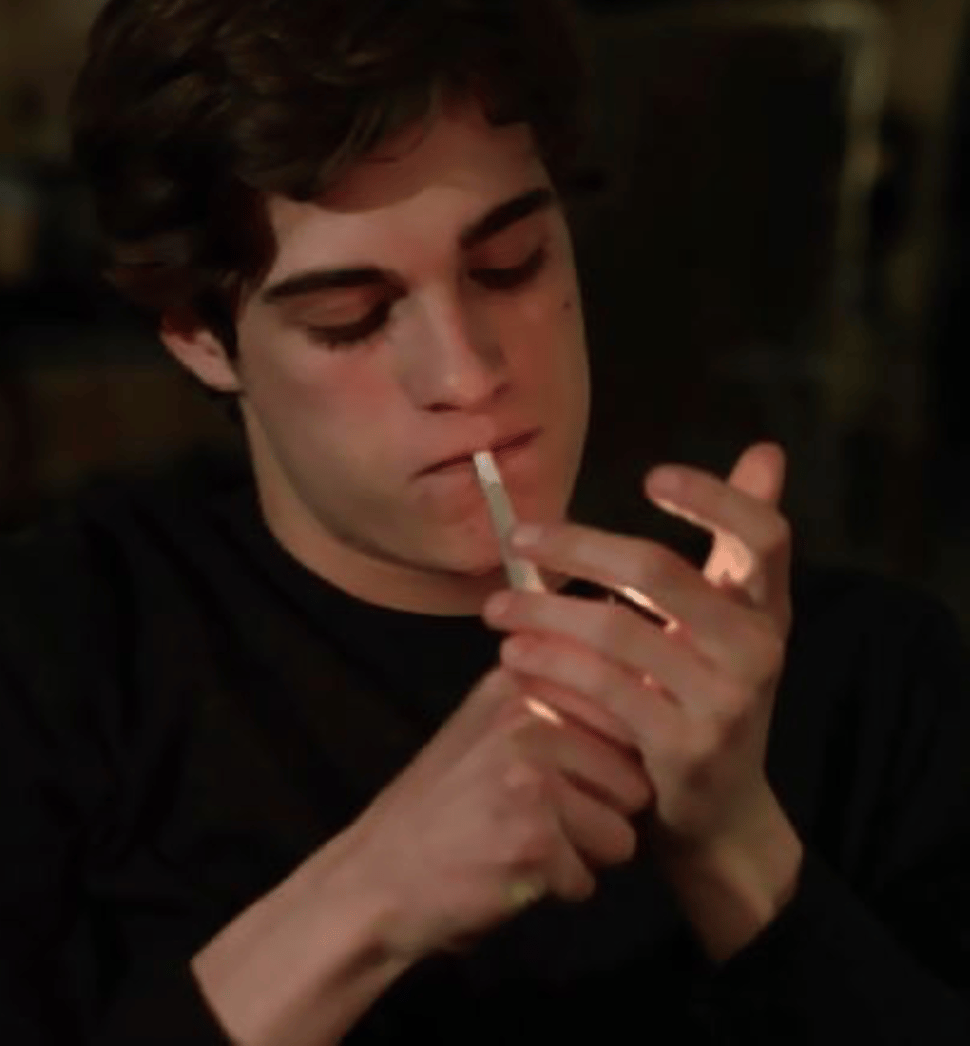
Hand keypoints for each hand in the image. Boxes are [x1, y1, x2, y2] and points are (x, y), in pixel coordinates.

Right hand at [341, 666, 652, 962]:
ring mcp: (529, 775)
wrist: (376, 875)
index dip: (610, 758)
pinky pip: (589, 877)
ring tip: (525, 845)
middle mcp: (525, 718)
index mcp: (517, 683)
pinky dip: (557, 888)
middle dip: (600, 811)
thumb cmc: (442, 807)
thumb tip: (644, 695)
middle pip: (632, 777)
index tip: (564, 778)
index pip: (621, 710)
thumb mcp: (486, 728)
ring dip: (583, 853)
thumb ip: (553, 705)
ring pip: (620, 832)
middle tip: (538, 820)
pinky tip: (510, 873)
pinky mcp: (534, 837)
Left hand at [482, 442, 791, 858]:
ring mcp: (724, 700)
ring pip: (614, 630)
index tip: (650, 476)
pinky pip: (599, 688)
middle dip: (576, 547)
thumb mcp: (732, 618)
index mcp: (765, 607)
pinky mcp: (682, 745)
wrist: (720, 810)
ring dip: (542, 610)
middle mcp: (757, 648)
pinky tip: (514, 657)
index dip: (714, 499)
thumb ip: (734, 543)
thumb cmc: (710, 692)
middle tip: (517, 537)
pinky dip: (549, 666)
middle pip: (657, 571)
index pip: (763, 535)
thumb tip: (765, 450)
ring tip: (495, 607)